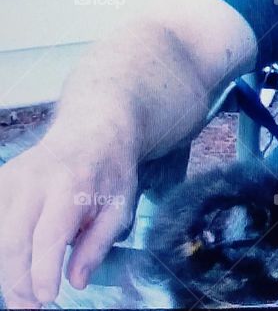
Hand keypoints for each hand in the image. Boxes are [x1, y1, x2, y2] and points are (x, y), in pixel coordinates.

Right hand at [0, 129, 137, 307]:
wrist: (92, 130)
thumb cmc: (109, 171)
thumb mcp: (119, 205)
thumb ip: (98, 244)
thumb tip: (77, 281)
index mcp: (71, 185)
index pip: (48, 235)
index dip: (42, 272)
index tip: (47, 299)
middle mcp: (35, 180)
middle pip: (12, 240)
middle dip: (17, 281)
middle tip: (30, 307)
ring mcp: (12, 179)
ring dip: (5, 270)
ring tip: (22, 293)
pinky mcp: (0, 182)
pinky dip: (1, 250)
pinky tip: (13, 266)